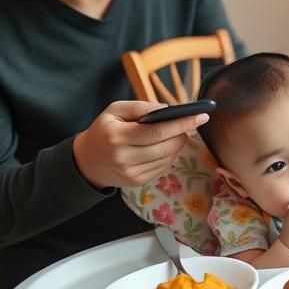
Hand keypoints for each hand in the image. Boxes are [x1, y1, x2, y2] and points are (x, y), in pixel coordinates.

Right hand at [73, 101, 208, 188]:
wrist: (86, 162)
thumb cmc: (104, 130)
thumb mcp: (115, 110)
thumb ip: (140, 107)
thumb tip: (168, 110)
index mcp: (118, 136)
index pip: (157, 131)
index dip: (182, 124)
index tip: (201, 115)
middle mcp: (124, 158)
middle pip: (166, 146)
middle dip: (183, 133)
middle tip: (189, 122)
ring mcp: (132, 173)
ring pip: (168, 157)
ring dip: (178, 144)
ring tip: (175, 133)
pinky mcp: (137, 182)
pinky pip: (163, 166)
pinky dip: (169, 155)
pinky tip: (164, 146)